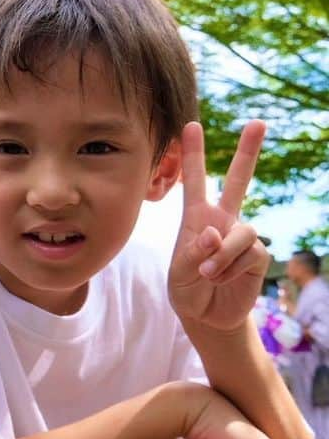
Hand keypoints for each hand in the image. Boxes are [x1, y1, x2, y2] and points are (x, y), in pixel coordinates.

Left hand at [169, 121, 269, 331]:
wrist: (206, 315)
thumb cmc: (187, 289)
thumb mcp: (179, 272)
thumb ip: (193, 253)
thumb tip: (216, 233)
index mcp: (196, 218)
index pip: (194, 181)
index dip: (193, 154)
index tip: (191, 125)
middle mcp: (222, 221)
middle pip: (237, 181)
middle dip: (247, 152)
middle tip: (258, 122)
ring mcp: (241, 236)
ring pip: (240, 232)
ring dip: (222, 255)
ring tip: (208, 273)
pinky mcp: (257, 255)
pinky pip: (248, 255)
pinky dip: (230, 269)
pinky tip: (221, 279)